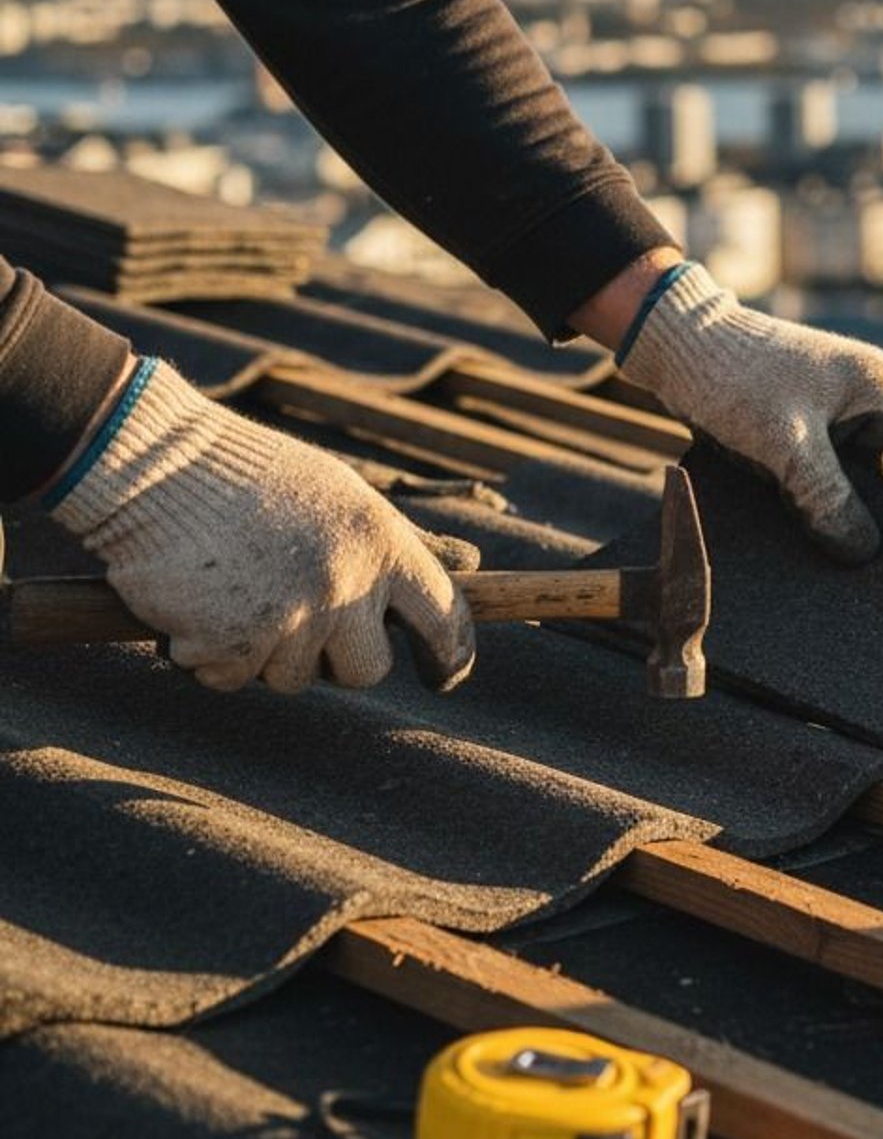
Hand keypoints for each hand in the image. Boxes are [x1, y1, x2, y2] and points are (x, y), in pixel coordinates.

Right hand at [49, 360, 476, 692]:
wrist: (152, 461)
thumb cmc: (252, 477)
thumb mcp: (344, 496)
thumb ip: (406, 542)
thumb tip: (474, 565)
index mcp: (382, 542)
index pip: (445, 617)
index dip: (452, 656)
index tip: (443, 676)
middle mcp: (345, 584)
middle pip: (365, 671)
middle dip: (333, 658)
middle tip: (294, 615)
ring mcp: (288, 617)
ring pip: (291, 678)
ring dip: (262, 651)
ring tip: (235, 591)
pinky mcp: (229, 642)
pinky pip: (229, 677)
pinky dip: (208, 654)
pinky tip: (196, 604)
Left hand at [613, 262, 882, 561]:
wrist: (672, 342)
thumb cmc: (732, 376)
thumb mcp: (784, 442)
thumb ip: (827, 497)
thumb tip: (864, 552)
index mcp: (878, 388)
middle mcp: (865, 398)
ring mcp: (833, 413)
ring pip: (871, 473)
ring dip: (873, 512)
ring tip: (881, 565)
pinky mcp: (802, 428)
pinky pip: (835, 474)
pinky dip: (836, 504)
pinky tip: (830, 540)